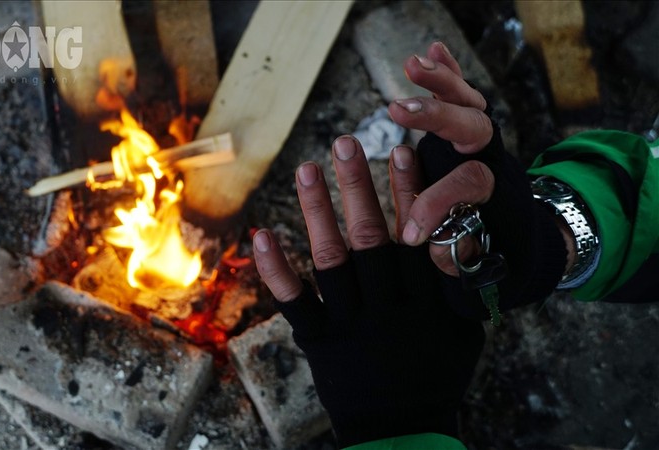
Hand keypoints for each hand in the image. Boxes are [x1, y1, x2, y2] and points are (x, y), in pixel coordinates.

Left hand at [253, 136, 483, 445]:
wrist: (404, 430)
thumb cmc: (436, 375)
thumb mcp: (464, 330)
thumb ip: (457, 284)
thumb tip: (460, 233)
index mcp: (425, 300)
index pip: (417, 234)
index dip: (409, 191)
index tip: (402, 150)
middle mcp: (387, 307)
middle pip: (371, 238)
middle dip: (358, 187)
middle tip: (344, 142)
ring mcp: (350, 324)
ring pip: (332, 260)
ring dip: (319, 212)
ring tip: (307, 169)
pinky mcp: (319, 342)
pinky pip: (295, 303)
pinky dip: (277, 270)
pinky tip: (262, 234)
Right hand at [388, 42, 568, 316]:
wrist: (525, 242)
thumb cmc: (495, 260)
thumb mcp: (480, 271)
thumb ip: (453, 256)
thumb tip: (420, 239)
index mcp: (497, 196)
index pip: (467, 183)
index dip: (436, 202)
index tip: (411, 232)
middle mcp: (493, 162)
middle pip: (474, 126)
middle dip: (438, 114)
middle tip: (398, 107)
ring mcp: (483, 144)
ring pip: (471, 104)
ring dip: (441, 82)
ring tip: (412, 64)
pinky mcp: (471, 133)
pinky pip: (465, 98)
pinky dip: (450, 74)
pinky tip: (431, 50)